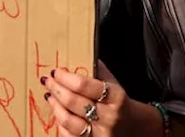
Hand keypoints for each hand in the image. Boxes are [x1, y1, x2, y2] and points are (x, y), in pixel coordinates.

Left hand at [43, 61, 160, 136]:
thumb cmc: (122, 104)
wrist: (137, 129)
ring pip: (69, 122)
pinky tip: (57, 114)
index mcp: (116, 97)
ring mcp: (100, 134)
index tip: (56, 71)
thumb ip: (100, 72)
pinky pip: (70, 136)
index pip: (85, 85)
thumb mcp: (116, 85)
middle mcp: (109, 117)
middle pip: (74, 102)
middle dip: (57, 89)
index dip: (66, 78)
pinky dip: (60, 125)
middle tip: (47, 81)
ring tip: (50, 96)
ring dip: (55, 107)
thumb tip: (80, 55)